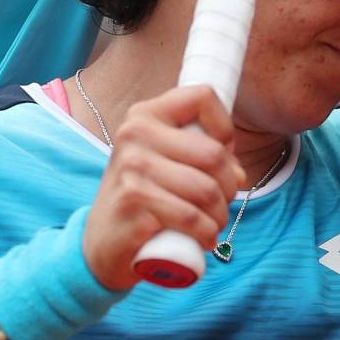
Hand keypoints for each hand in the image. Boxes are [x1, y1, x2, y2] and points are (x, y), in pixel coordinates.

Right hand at [82, 85, 246, 290]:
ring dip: (220, 215)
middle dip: (230, 186)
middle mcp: (135, 134)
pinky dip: (207, 234)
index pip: (202, 96)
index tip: (221, 155)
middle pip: (213, 153)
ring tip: (212, 225)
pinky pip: (192, 217)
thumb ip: (199, 154)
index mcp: (145, 115)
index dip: (225, 128)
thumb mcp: (164, 164)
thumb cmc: (142, 199)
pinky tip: (204, 239)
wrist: (101, 243)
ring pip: (207, 190)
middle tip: (220, 204)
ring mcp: (132, 167)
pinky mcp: (134, 201)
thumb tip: (238, 173)